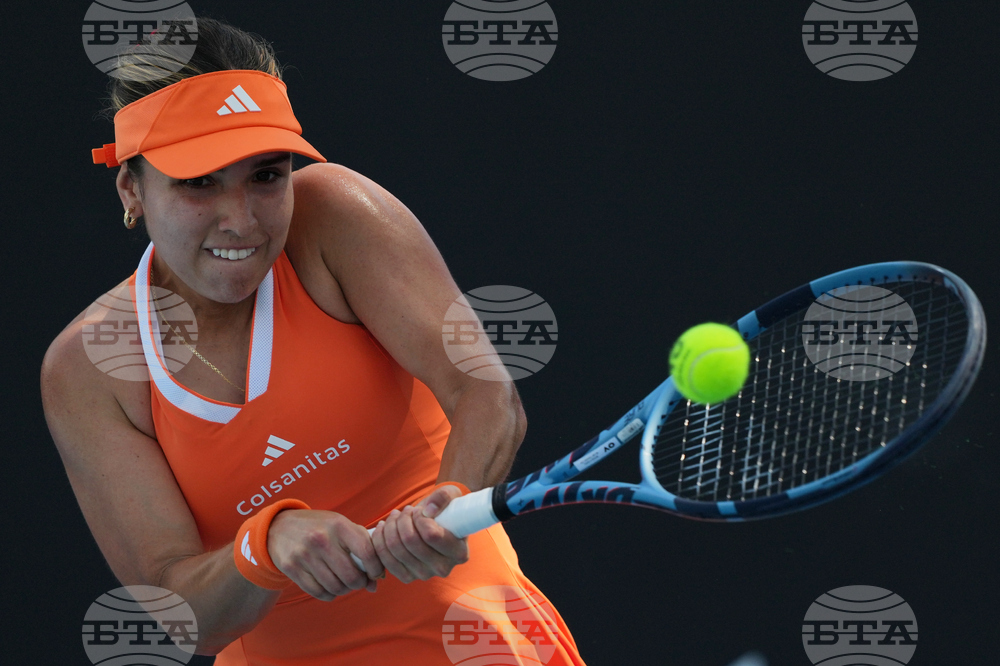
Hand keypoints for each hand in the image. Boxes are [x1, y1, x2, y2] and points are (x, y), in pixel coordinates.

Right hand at [267, 510, 384, 600]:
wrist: (279, 527)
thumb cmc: (319, 527)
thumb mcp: (341, 525)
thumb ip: (363, 547)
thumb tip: (376, 583)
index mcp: (339, 525)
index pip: (367, 552)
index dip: (376, 568)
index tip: (376, 574)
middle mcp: (322, 539)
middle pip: (351, 576)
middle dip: (360, 583)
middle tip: (358, 581)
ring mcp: (305, 554)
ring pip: (336, 587)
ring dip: (344, 590)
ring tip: (344, 583)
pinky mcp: (292, 568)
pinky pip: (318, 592)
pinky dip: (328, 594)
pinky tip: (329, 586)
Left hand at [372, 484, 469, 582]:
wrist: (435, 524)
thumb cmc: (445, 510)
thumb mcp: (451, 495)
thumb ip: (443, 497)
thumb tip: (428, 510)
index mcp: (459, 553)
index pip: (431, 535)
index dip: (419, 518)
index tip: (419, 510)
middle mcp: (443, 568)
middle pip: (410, 542)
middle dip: (403, 520)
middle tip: (406, 510)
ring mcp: (424, 574)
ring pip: (396, 549)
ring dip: (390, 527)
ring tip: (396, 515)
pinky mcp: (407, 577)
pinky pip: (385, 560)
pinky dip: (380, 540)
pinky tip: (383, 527)